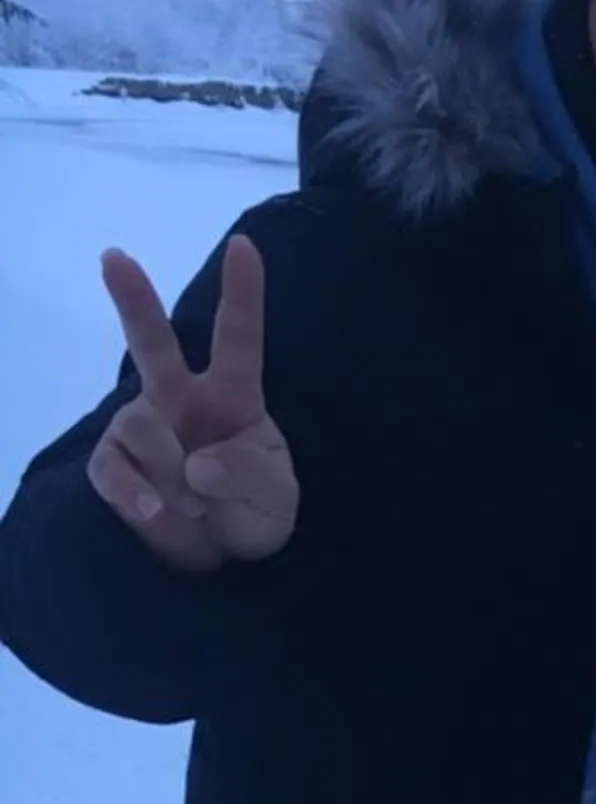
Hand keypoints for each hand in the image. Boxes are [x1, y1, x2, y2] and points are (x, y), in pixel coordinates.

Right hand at [86, 237, 299, 574]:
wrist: (221, 557)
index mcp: (233, 397)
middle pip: (153, 344)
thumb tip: (197, 466)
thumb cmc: (254, 513)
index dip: (242, 294)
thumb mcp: (275, 500)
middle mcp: (181, 400)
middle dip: (132, 299)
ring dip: (176, 481)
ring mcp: (142, 426)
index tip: (244, 247)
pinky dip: (138, 498)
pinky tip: (155, 512)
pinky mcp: (112, 462)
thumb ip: (248, 476)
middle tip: (114, 257)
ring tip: (199, 510)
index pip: (239, 340)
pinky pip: (114, 470)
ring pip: (143, 428)